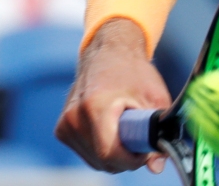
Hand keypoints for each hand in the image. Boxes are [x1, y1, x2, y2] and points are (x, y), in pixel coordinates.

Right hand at [57, 20, 171, 173]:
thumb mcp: (155, 98)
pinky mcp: (61, 129)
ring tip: (125, 128)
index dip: (133, 159)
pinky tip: (111, 130)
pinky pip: (87, 154)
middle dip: (127, 157)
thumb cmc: (133, 72)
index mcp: (96, 106)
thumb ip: (156, 133)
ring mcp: (65, 124)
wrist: (108, 52)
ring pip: (96, 161)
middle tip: (140, 137)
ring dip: (114, 154)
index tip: (147, 150)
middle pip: (104, 161)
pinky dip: (102, 149)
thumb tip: (156, 167)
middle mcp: (74, 116)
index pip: (110, 154)